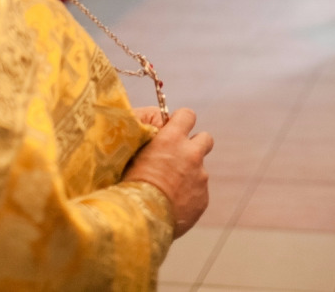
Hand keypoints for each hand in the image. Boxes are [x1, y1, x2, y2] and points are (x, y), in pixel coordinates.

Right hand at [122, 108, 212, 237]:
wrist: (141, 218)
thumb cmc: (129, 185)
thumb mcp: (134, 157)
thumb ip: (150, 146)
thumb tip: (150, 137)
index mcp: (172, 139)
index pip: (187, 115)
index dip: (181, 121)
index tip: (175, 127)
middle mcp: (191, 154)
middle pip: (205, 138)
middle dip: (195, 145)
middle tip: (181, 156)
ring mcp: (200, 177)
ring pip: (200, 170)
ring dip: (189, 175)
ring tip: (170, 188)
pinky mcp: (203, 198)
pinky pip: (198, 193)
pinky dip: (189, 196)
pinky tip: (172, 205)